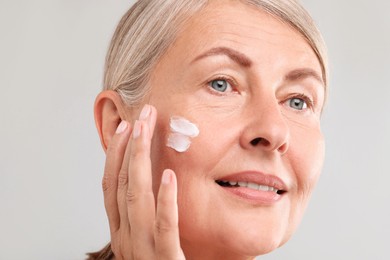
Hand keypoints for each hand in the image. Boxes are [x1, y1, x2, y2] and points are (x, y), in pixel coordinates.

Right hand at [102, 104, 184, 259]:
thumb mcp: (148, 237)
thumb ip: (146, 212)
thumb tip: (154, 178)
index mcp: (121, 231)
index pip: (111, 187)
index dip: (115, 155)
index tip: (125, 128)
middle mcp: (126, 238)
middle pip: (121, 185)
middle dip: (128, 147)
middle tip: (140, 116)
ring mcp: (144, 250)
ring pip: (137, 199)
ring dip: (140, 162)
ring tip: (147, 132)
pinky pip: (165, 227)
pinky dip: (164, 200)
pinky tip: (169, 175)